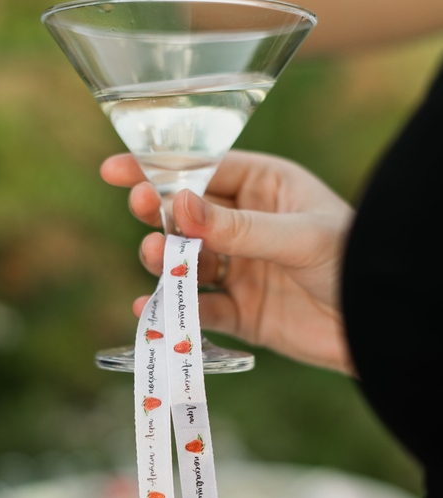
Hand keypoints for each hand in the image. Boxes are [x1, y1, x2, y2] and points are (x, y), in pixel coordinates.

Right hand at [100, 150, 354, 373]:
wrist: (378, 328)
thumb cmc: (353, 262)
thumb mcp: (298, 236)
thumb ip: (237, 226)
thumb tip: (177, 204)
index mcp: (267, 189)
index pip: (205, 170)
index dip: (161, 169)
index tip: (118, 170)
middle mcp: (249, 226)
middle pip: (189, 216)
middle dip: (160, 213)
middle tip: (142, 210)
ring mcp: (243, 269)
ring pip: (189, 261)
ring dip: (165, 260)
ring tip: (154, 257)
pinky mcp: (243, 313)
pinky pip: (201, 308)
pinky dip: (177, 309)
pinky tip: (152, 310)